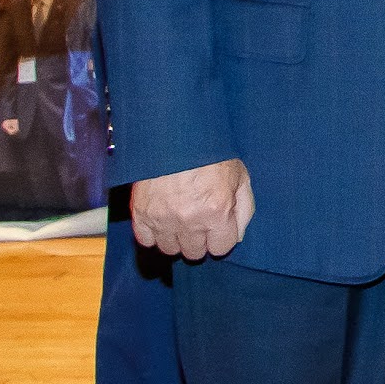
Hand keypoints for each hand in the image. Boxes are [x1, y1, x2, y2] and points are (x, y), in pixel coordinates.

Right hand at [130, 158, 253, 263]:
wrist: (175, 131)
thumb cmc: (211, 151)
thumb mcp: (240, 175)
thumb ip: (243, 209)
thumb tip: (237, 236)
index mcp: (217, 212)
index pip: (220, 249)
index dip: (220, 237)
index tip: (217, 226)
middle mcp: (189, 220)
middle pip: (194, 253)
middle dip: (199, 239)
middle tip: (198, 220)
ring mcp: (162, 218)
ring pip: (170, 249)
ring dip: (176, 238)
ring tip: (179, 218)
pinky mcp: (140, 212)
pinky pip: (145, 240)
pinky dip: (152, 233)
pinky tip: (161, 219)